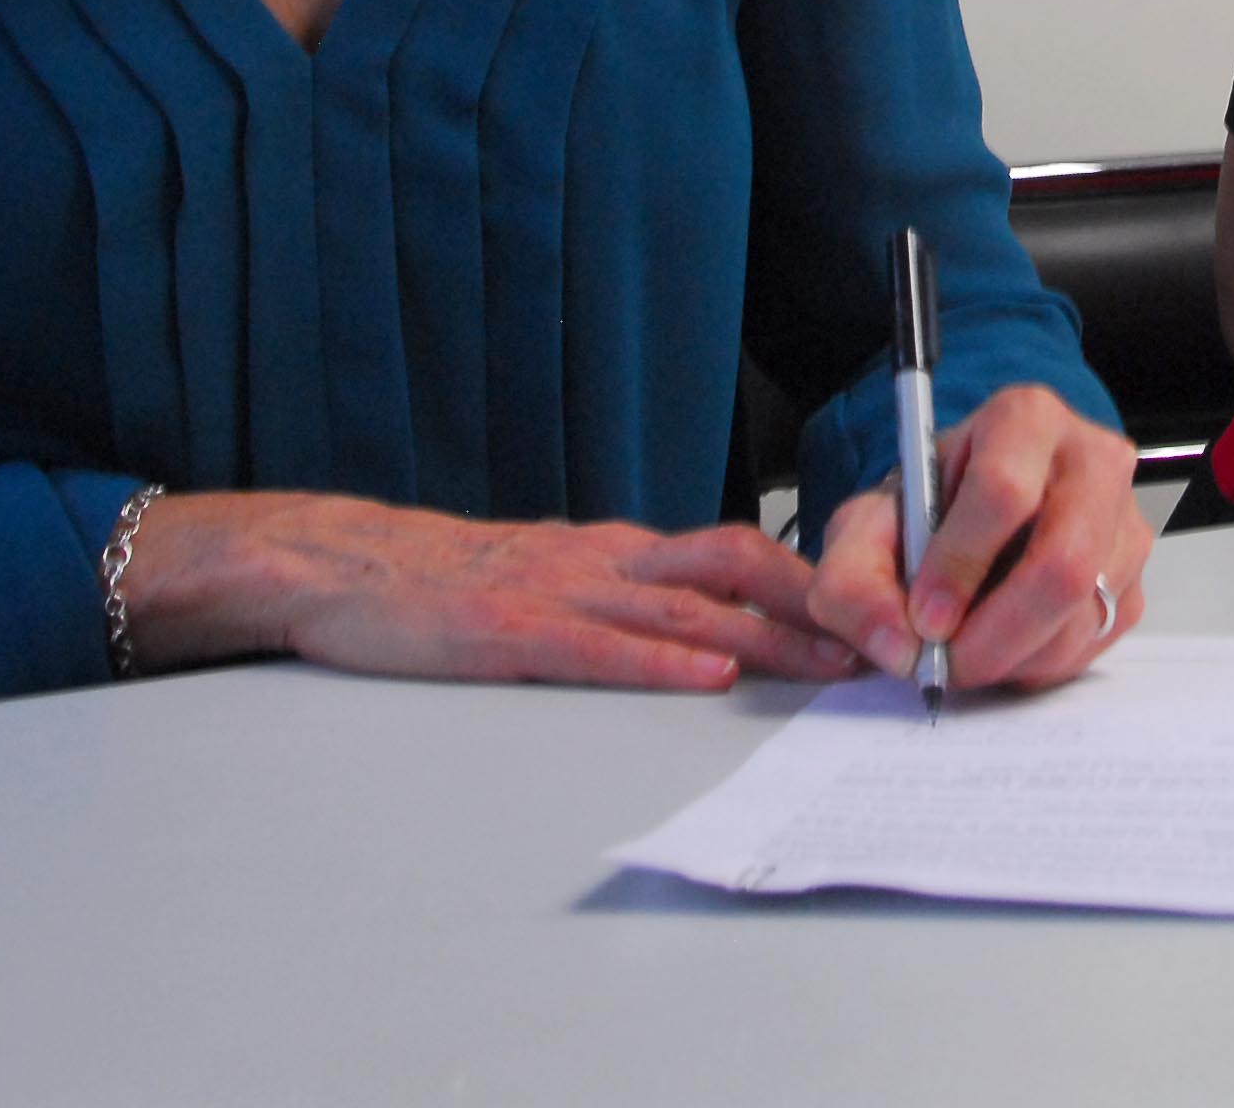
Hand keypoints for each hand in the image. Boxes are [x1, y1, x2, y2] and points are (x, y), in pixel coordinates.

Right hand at [125, 493, 858, 690]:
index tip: (884, 607)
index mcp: (619, 555)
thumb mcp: (556, 579)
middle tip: (890, 639)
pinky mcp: (505, 629)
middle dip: (820, 605)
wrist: (342, 565)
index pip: (740, 556)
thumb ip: (630, 602)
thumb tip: (716, 637)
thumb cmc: (449, 582)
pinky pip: (593, 646)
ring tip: (832, 663)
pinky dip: (654, 662)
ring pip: (682, 608)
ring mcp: (557, 593)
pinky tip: (702, 677)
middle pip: (735, 570)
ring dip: (765, 637)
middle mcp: (604, 564)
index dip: (817, 579)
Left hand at [812, 384, 1150, 692]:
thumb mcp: (865, 530)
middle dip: (995, 634)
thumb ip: (850, 581)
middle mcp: (1092, 460)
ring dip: (1013, 657)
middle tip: (947, 664)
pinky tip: (1004, 645)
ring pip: (1082, 615)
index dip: (960, 565)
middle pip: (1064, 562)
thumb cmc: (926, 512)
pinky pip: (1094, 643)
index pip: (1004, 492)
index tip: (924, 619)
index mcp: (1024, 419)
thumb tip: (895, 645)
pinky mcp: (1134, 580)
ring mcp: (1124, 522)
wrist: (970, 520)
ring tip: (967, 651)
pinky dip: (1039, 665)